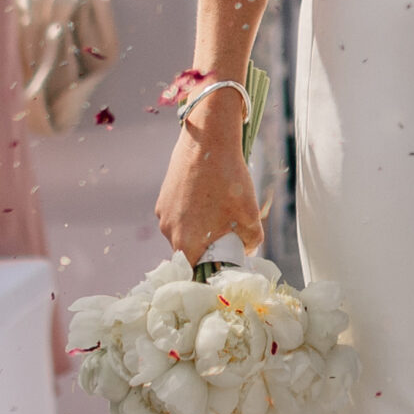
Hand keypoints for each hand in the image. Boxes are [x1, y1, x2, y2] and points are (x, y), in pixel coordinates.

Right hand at [155, 95, 264, 264]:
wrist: (208, 141)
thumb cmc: (229, 181)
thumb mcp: (251, 216)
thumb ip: (251, 242)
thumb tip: (246, 250)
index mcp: (186, 244)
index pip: (196, 272)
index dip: (212, 269)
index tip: (226, 262)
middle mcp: (169, 232)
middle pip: (191, 251)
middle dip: (209, 247)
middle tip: (228, 235)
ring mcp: (163, 214)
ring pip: (184, 231)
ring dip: (200, 228)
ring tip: (220, 210)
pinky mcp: (163, 197)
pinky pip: (179, 214)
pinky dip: (193, 212)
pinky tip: (209, 196)